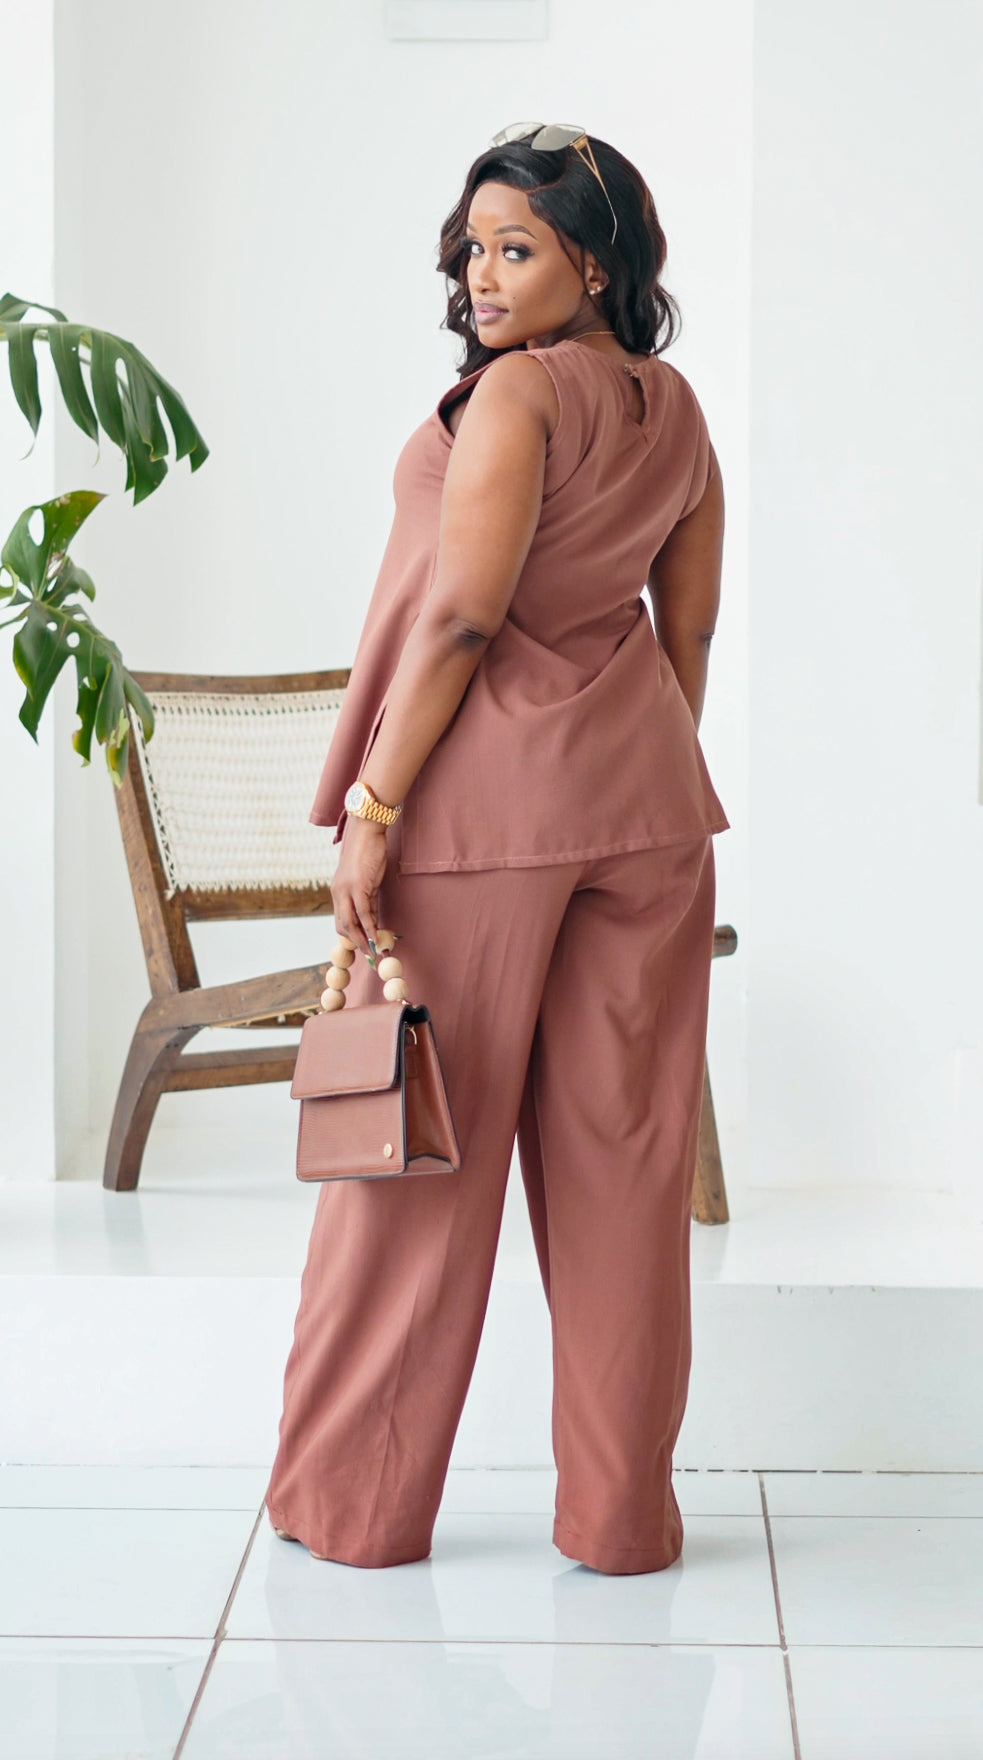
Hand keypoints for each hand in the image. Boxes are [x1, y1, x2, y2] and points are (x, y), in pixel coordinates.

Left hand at [330, 817, 388, 956]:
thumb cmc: (368, 852)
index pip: (341, 920)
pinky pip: (363, 913)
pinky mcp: (357, 887)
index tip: (362, 946)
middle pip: (343, 926)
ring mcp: (346, 891)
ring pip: (351, 923)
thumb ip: (368, 898)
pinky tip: (376, 937)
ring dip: (362, 940)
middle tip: (369, 955)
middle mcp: (338, 893)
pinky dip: (369, 928)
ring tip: (373, 952)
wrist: (367, 832)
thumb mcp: (367, 880)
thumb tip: (372, 918)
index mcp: (338, 891)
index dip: (350, 936)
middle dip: (356, 943)